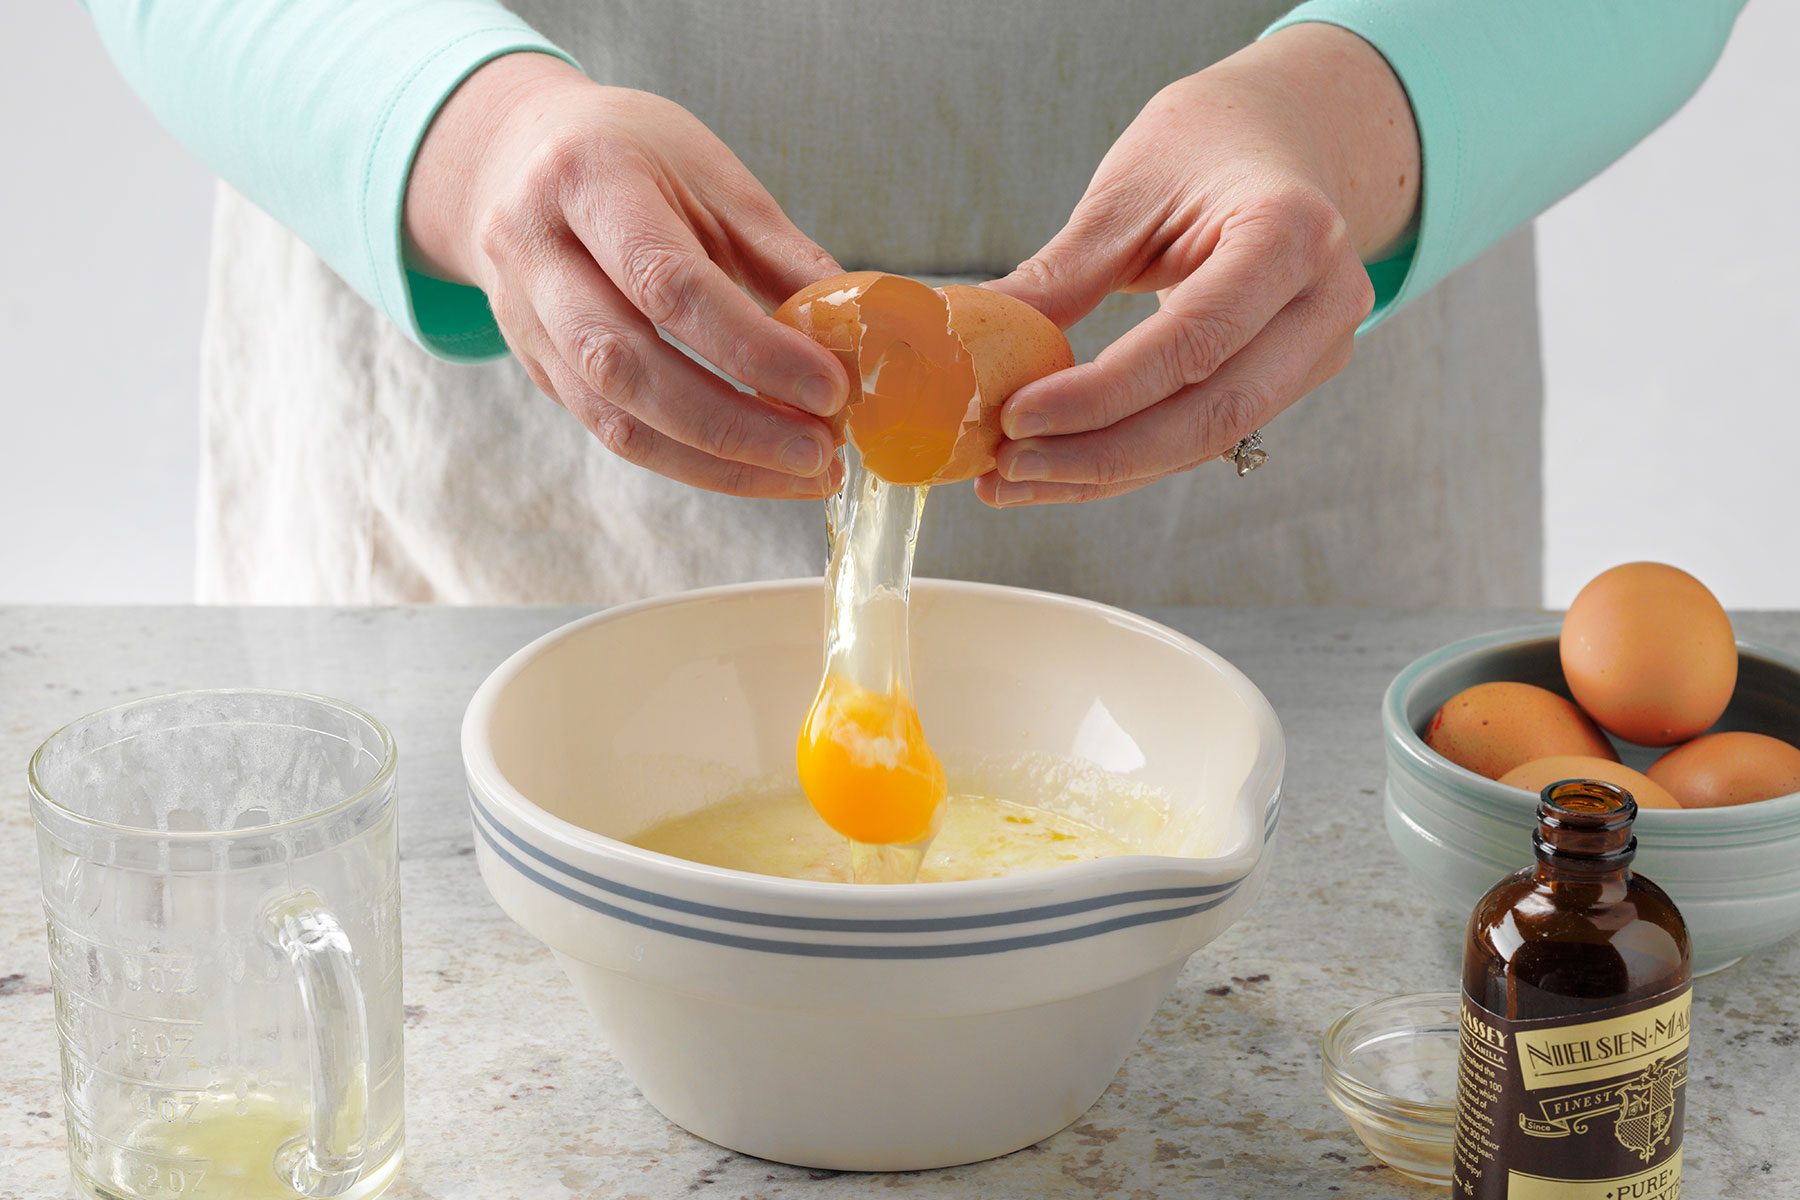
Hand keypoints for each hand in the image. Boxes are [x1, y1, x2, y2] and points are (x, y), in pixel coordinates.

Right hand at [405, 54, 848, 497]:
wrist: (514, 158)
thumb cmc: (633, 157)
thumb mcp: (711, 176)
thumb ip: (780, 255)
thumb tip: (857, 338)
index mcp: (587, 180)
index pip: (667, 283)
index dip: (753, 348)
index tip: (831, 389)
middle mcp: (534, 251)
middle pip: (626, 364)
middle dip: (735, 425)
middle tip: (822, 453)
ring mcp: (523, 319)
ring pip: (614, 418)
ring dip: (718, 462)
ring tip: (804, 472)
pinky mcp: (535, 368)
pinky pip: (613, 432)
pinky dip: (692, 461)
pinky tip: (756, 466)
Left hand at [979, 24, 1419, 506]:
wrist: (1288, 138)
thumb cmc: (1206, 145)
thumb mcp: (1131, 189)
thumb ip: (1064, 272)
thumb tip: (973, 336)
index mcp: (1290, 232)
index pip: (1193, 339)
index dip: (1102, 393)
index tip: (1015, 417)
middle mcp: (1323, 301)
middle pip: (1212, 412)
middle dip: (1099, 454)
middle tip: (1004, 467)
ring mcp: (1318, 348)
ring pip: (1207, 439)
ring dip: (1102, 472)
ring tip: (1009, 480)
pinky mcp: (1293, 380)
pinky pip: (1202, 434)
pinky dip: (1125, 459)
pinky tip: (1053, 470)